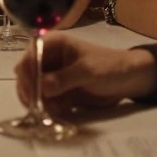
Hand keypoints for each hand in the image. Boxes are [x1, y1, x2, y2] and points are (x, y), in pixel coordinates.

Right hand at [15, 35, 156, 117]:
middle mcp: (49, 58)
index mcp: (54, 44)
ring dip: (39, 102)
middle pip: (26, 74)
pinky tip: (60, 112)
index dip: (27, 73)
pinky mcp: (58, 91)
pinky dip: (48, 108)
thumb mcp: (89, 71)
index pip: (29, 56)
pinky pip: (45, 101)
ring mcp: (53, 75)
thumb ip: (65, 78)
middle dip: (30, 91)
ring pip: (33, 90)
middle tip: (39, 107)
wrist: (130, 79)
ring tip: (53, 111)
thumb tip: (42, 87)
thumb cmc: (110, 67)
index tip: (33, 91)